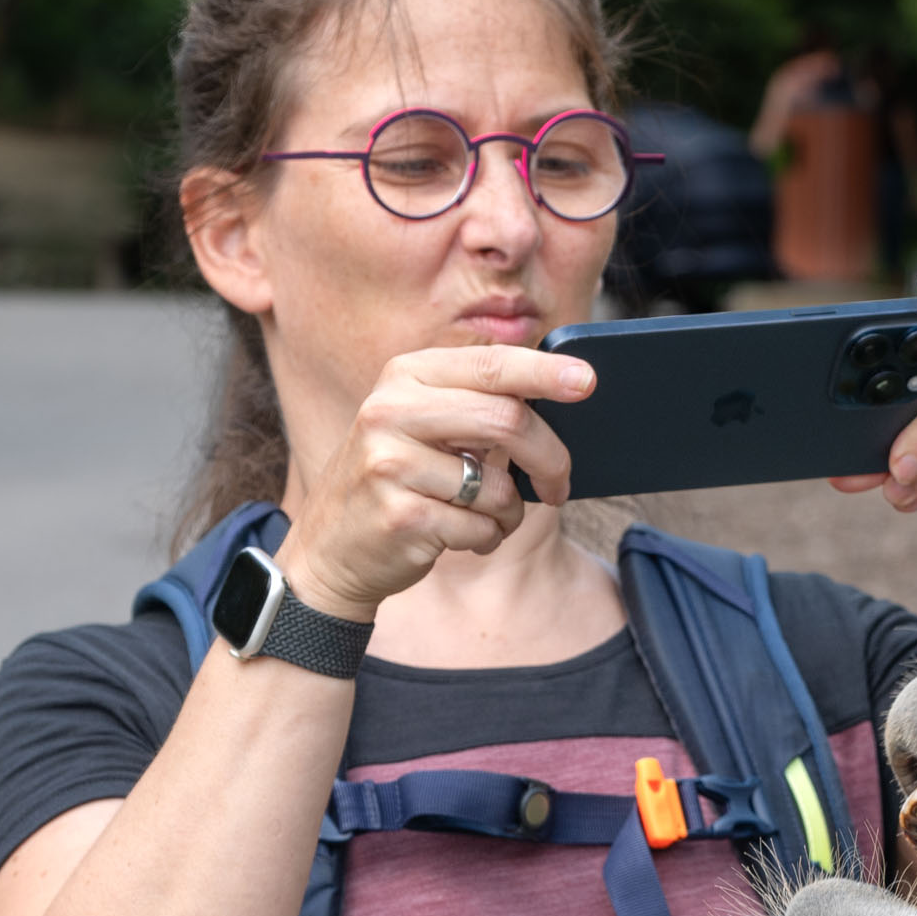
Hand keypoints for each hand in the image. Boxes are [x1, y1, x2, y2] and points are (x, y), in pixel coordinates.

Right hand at [275, 346, 588, 618]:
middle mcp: (391, 410)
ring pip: (499, 486)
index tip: (587, 381)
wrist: (329, 550)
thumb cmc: (397, 482)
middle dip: (551, 460)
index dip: (545, 373)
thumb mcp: (422, 425)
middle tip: (559, 486)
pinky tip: (456, 535)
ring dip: (510, 512)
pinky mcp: (400, 515)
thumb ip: (475, 403)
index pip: (492, 365)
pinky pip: (480, 527)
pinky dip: (486, 538)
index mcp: (405, 376)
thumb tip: (559, 389)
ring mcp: (390, 463)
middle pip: (508, 421)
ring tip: (483, 516)